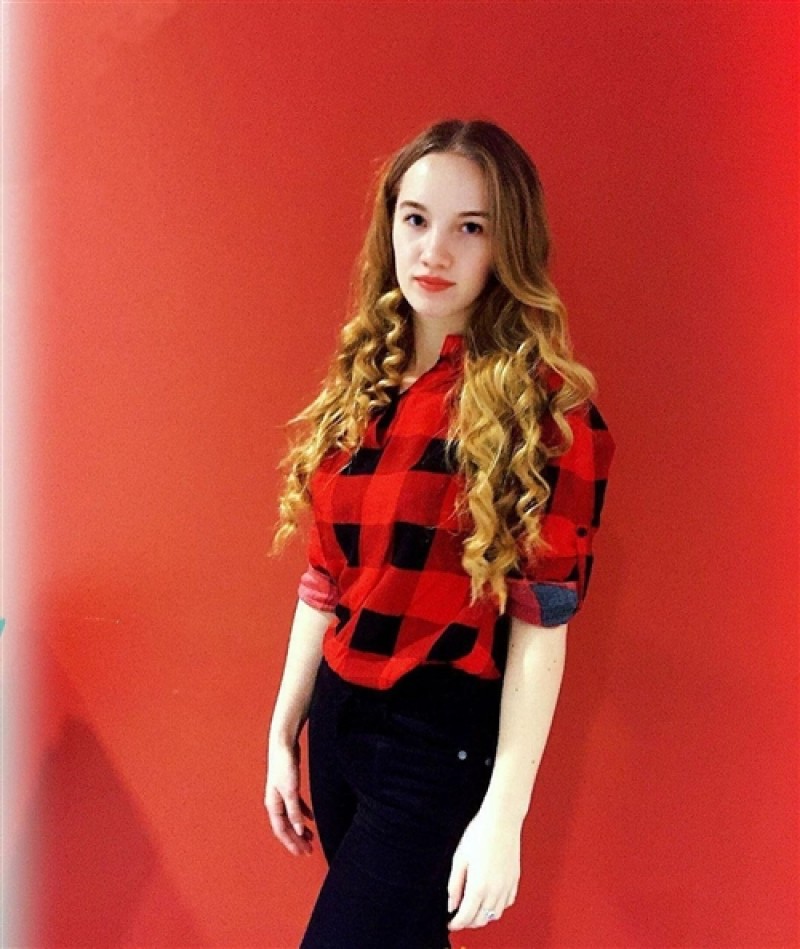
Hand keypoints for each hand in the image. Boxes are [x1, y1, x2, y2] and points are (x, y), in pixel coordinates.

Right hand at [264, 737, 314, 855]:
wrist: (283, 745)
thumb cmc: (284, 766)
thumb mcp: (291, 791)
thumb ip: (294, 811)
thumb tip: (298, 830)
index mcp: (272, 805)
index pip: (282, 830)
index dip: (291, 843)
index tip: (302, 853)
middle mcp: (275, 802)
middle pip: (286, 826)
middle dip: (296, 840)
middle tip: (308, 851)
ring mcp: (282, 795)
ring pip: (291, 817)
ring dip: (300, 829)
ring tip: (310, 838)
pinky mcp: (289, 787)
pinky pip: (295, 806)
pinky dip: (303, 814)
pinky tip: (310, 819)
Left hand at [447, 806, 520, 930]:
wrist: (501, 821)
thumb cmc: (479, 834)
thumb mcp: (459, 859)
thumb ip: (454, 885)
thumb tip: (452, 904)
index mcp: (478, 887)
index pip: (466, 916)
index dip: (456, 924)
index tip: (451, 924)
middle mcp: (495, 891)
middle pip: (481, 919)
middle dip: (469, 922)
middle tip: (459, 917)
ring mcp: (507, 886)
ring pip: (495, 915)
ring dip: (483, 916)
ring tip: (474, 909)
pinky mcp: (515, 880)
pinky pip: (507, 903)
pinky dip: (497, 907)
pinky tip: (490, 899)